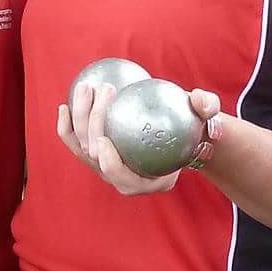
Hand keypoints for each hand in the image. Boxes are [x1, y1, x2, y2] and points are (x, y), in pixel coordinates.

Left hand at [58, 84, 220, 196]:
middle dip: (93, 126)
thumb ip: (207, 108)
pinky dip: (67, 127)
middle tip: (104, 91)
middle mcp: (123, 178)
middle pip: (98, 159)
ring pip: (83, 148)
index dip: (110, 166)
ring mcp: (105, 167)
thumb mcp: (207, 118)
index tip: (105, 140)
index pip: (124, 181)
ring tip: (86, 89)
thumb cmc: (193, 126)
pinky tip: (64, 105)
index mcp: (149, 181)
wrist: (177, 133)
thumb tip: (200, 101)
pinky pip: (75, 142)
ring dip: (79, 119)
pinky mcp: (95, 153)